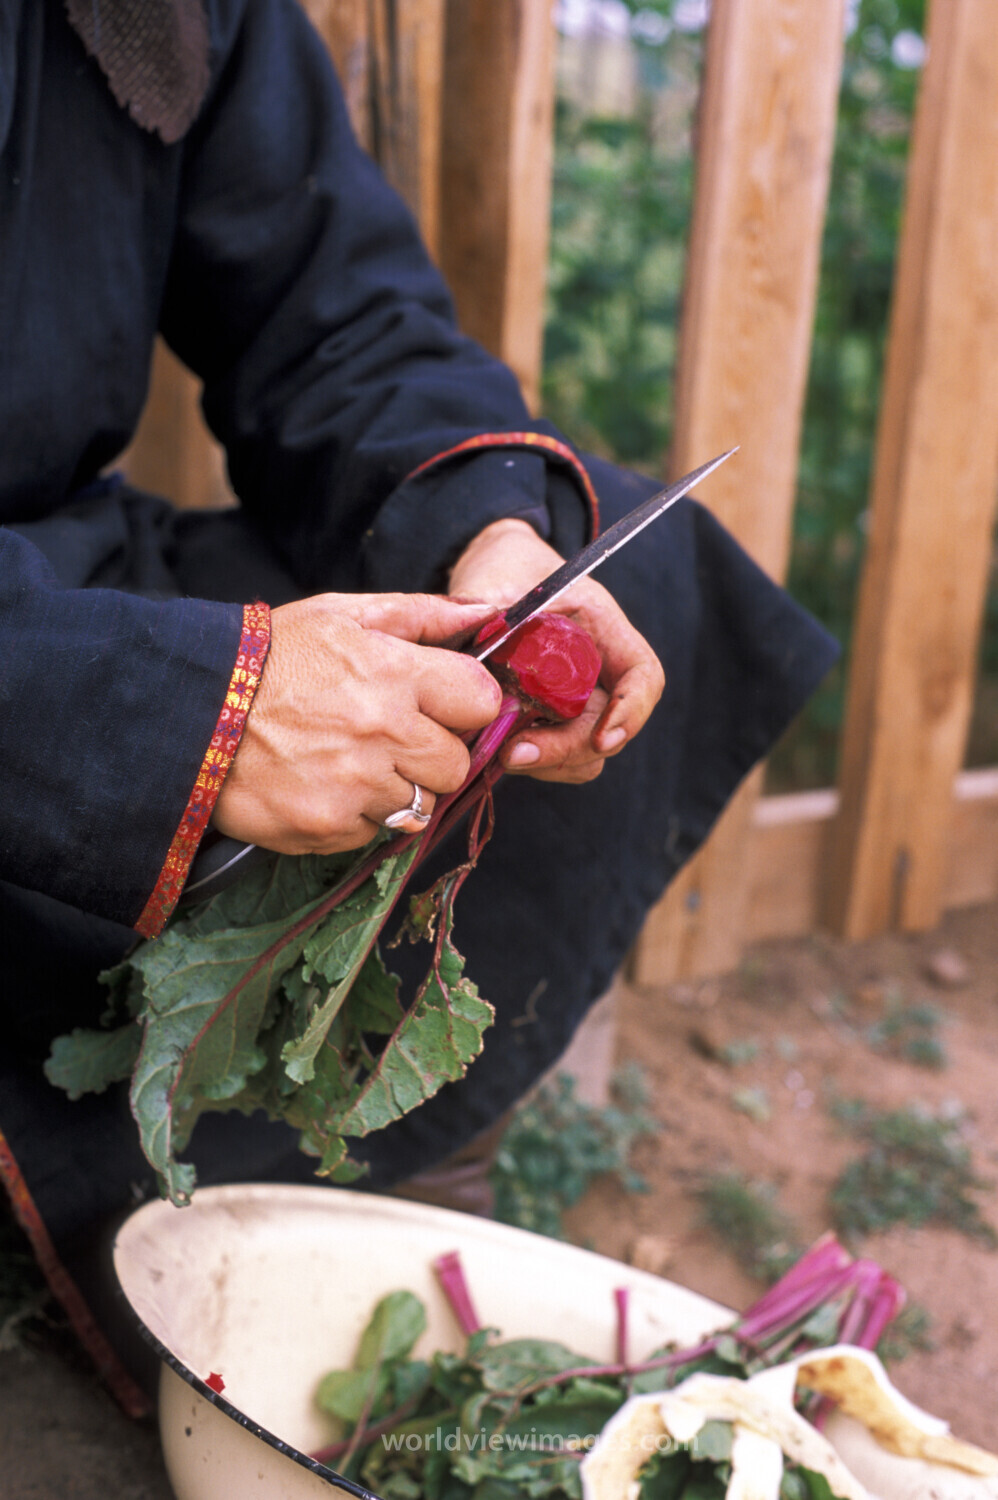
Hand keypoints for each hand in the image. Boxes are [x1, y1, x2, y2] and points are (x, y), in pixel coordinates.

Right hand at [213, 593, 501, 852]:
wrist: (185, 710)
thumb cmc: (267, 657)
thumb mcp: (339, 615)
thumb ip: (421, 614)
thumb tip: (488, 611)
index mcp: (393, 672)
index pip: (481, 702)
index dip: (465, 706)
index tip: (442, 707)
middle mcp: (382, 732)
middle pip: (456, 765)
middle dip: (432, 755)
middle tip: (390, 740)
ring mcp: (356, 786)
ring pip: (419, 805)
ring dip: (395, 790)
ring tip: (351, 763)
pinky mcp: (327, 827)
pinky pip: (373, 833)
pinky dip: (355, 816)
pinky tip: (323, 786)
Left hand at [448, 518, 664, 782]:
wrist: (493, 580)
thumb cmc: (507, 570)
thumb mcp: (502, 579)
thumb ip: (491, 609)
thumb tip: (476, 633)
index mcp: (605, 632)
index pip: (642, 678)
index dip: (630, 711)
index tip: (602, 738)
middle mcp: (600, 676)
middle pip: (607, 730)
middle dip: (565, 749)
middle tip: (513, 754)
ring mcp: (577, 707)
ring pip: (583, 756)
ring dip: (545, 762)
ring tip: (497, 751)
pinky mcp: (548, 727)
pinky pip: (553, 760)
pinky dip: (528, 762)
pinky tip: (491, 749)